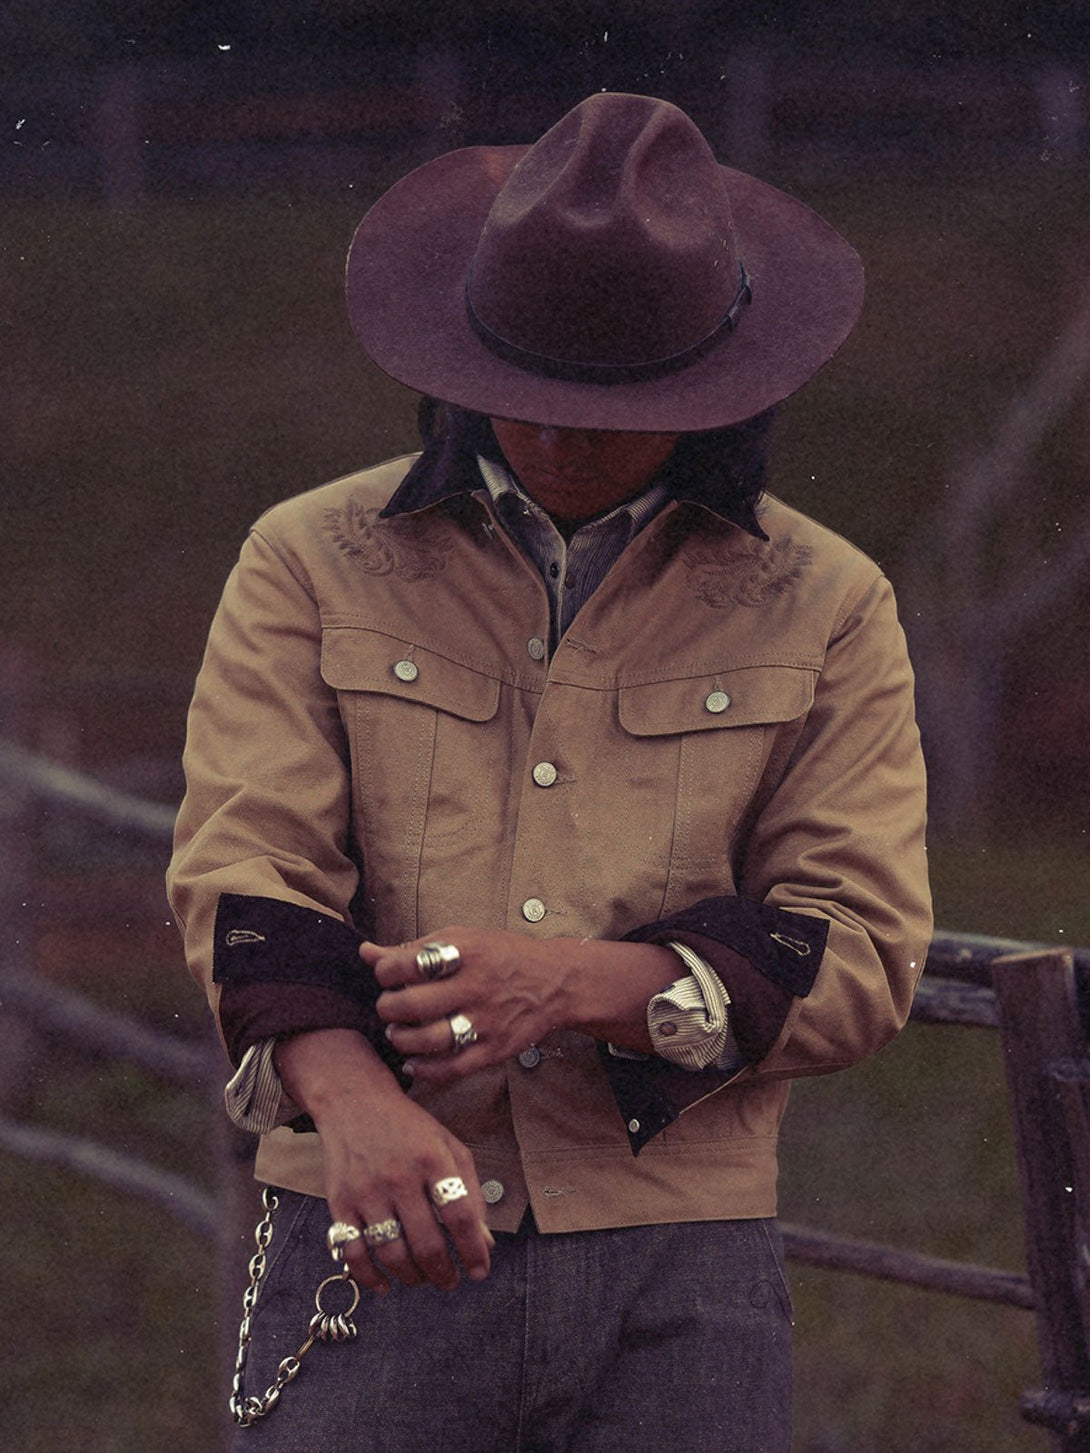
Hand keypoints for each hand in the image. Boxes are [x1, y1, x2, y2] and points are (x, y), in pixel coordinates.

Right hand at [274, 1029, 492, 1295]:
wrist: (353, 1100)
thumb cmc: (408, 1127)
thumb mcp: (448, 1145)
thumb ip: (470, 1190)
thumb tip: (484, 1242)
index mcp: (433, 1159)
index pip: (460, 1216)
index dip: (474, 1250)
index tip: (479, 1271)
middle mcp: (399, 1176)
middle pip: (427, 1244)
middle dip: (444, 1273)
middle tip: (449, 1282)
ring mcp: (367, 1191)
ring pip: (392, 1254)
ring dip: (412, 1278)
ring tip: (422, 1279)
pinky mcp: (340, 1203)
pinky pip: (353, 1253)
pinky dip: (370, 1278)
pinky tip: (385, 1284)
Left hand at [362, 926, 569, 1083]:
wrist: (555, 982)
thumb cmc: (500, 956)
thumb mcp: (461, 940)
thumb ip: (413, 949)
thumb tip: (366, 953)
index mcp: (466, 953)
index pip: (408, 964)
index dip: (385, 971)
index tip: (387, 975)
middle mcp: (476, 987)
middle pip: (413, 1005)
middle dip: (388, 1008)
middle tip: (389, 1007)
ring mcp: (487, 1021)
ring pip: (430, 1040)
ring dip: (402, 1039)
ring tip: (398, 1033)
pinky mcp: (494, 1050)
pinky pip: (452, 1068)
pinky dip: (425, 1069)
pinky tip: (413, 1062)